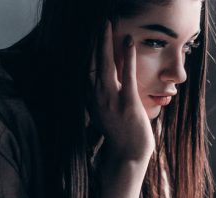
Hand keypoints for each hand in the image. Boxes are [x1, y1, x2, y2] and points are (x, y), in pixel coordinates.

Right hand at [90, 21, 153, 161]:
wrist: (128, 156)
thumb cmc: (121, 137)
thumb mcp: (108, 116)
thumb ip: (104, 100)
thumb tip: (107, 90)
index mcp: (92, 100)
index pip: (87, 69)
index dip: (88, 50)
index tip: (91, 36)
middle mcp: (97, 97)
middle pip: (92, 62)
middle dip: (95, 40)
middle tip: (99, 22)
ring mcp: (111, 99)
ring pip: (105, 64)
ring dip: (106, 42)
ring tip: (108, 24)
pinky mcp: (127, 102)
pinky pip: (126, 75)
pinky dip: (127, 57)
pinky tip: (128, 42)